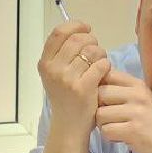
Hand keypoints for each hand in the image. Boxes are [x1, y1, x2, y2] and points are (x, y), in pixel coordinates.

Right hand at [39, 22, 110, 152]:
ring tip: (100, 65)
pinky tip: (104, 75)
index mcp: (45, 63)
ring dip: (101, 54)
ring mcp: (67, 79)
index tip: (87, 29)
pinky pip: (101, 64)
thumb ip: (62, 54)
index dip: (76, 26)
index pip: (59, 33)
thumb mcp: (55, 75)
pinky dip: (106, 66)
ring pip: (92, 50)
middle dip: (92, 42)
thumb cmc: (66, 99)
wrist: (69, 126)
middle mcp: (53, 69)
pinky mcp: (83, 88)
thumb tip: (80, 30)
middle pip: (78, 40)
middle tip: (96, 52)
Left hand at [95, 70, 151, 152]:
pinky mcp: (134, 130)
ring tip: (116, 128)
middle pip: (100, 94)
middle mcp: (138, 94)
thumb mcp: (142, 100)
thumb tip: (95, 83)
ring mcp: (136, 112)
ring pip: (100, 114)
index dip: (99, 87)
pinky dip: (110, 137)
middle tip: (110, 118)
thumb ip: (123, 90)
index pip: (107, 75)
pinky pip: (106, 130)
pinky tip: (120, 137)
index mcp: (138, 84)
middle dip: (99, 108)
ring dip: (103, 125)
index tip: (105, 100)